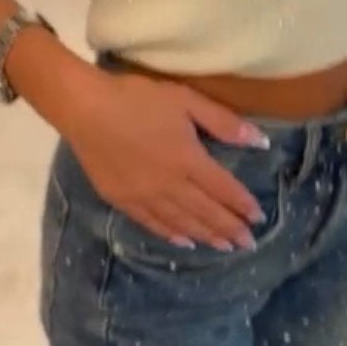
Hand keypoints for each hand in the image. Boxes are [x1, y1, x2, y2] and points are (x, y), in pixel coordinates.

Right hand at [63, 68, 271, 250]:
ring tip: (223, 248)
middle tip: (247, 244)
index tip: (258, 219)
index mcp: (189, 160)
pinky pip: (153, 224)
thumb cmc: (137, 98)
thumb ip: (223, 122)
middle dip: (229, 229)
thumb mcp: (185, 100)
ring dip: (206, 236)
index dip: (242, 205)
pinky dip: (172, 235)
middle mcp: (171, 185)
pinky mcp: (124, 201)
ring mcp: (146, 197)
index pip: (224, 189)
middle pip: (207, 212)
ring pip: (183, 223)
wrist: (85, 109)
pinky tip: (185, 242)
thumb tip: (260, 141)